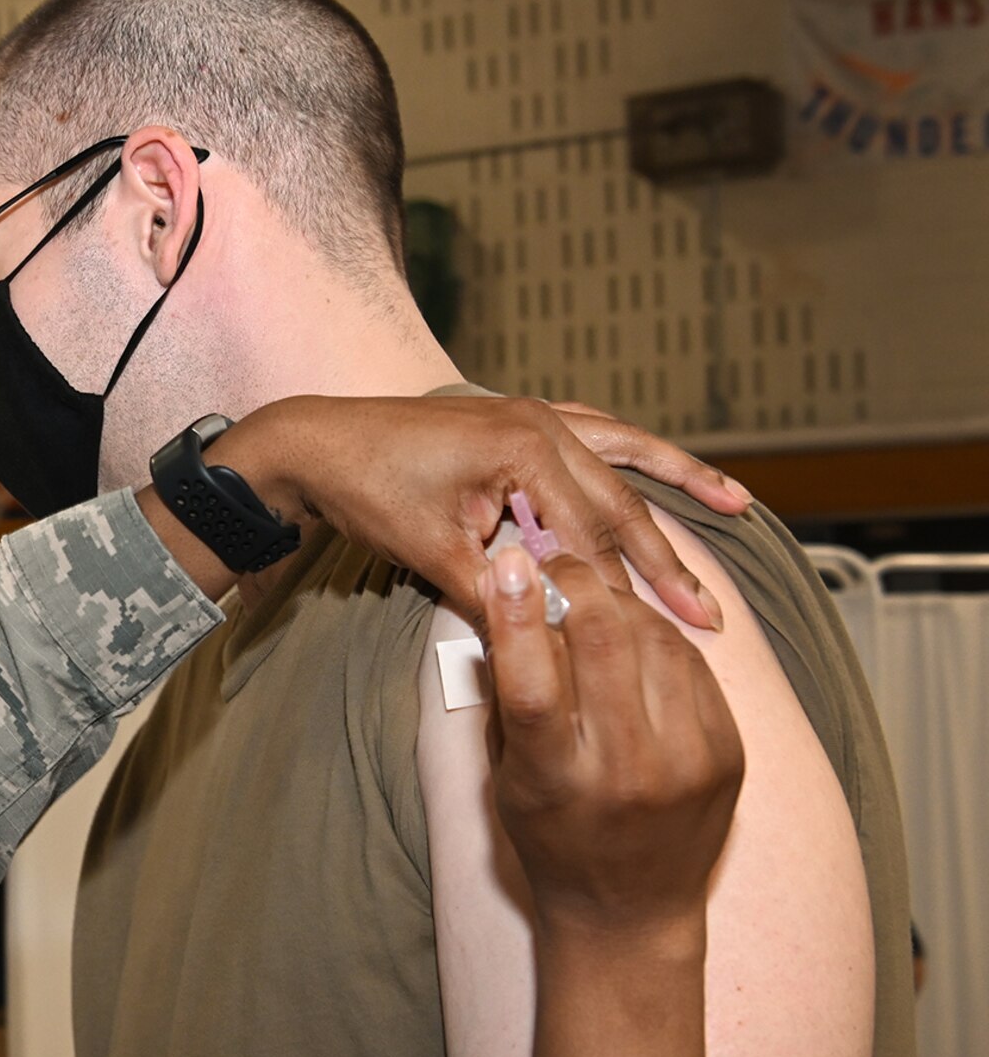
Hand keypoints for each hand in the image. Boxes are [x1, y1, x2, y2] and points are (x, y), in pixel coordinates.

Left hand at [223, 394, 748, 630]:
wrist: (318, 444)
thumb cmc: (369, 491)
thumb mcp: (432, 554)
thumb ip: (495, 595)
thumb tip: (548, 642)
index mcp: (525, 447)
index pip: (592, 535)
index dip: (628, 593)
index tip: (670, 639)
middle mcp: (541, 422)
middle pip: (618, 503)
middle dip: (666, 560)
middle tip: (712, 614)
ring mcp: (532, 415)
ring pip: (621, 459)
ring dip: (678, 482)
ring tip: (738, 505)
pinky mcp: (519, 421)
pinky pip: (594, 435)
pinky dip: (635, 453)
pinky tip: (671, 468)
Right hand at [481, 545, 744, 1056]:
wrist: (629, 911)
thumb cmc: (550, 839)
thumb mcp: (507, 778)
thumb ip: (506, 697)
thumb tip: (503, 601)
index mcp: (557, 782)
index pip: (534, 683)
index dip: (519, 616)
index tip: (509, 563)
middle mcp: (626, 772)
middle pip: (601, 642)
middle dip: (574, 585)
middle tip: (552, 563)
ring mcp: (687, 764)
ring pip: (653, 640)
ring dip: (616, 604)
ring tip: (589, 595)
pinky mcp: (727, 756)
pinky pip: (692, 665)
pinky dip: (657, 637)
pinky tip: (633, 633)